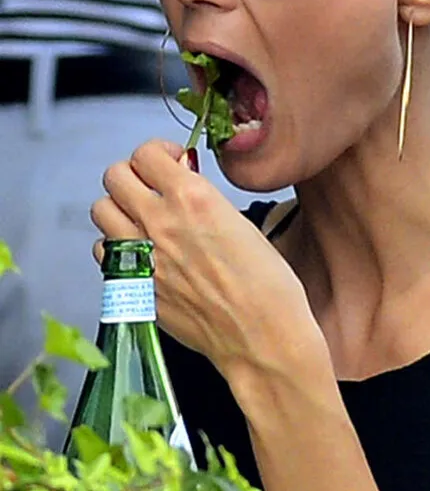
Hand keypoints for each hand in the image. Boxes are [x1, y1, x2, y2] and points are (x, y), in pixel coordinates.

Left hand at [90, 139, 328, 388]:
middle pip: (115, 176)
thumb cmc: (267, 286)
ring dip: (120, 207)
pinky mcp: (134, 288)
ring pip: (101, 210)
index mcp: (192, 198)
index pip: (146, 153)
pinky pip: (104, 252)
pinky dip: (116, 246)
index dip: (159, 153)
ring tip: (144, 218)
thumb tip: (182, 183)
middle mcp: (159, 222)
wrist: (262, 337)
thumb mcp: (242, 223)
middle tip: (154, 187)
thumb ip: (202, 199)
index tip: (171, 162)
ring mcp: (141, 256)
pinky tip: (140, 251)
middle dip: (135, 175)